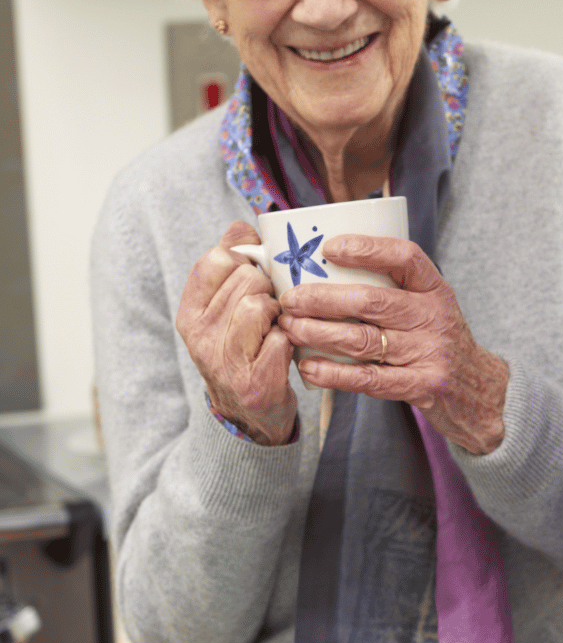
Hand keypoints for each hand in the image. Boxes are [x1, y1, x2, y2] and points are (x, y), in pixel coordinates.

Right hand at [176, 221, 296, 445]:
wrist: (250, 416)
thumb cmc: (244, 347)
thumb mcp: (226, 307)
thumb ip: (232, 263)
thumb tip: (241, 226)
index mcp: (190, 312)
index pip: (215, 259)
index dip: (244, 258)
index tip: (254, 273)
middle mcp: (199, 336)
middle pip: (246, 279)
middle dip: (268, 287)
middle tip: (271, 307)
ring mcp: (225, 362)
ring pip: (259, 305)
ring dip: (279, 312)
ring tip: (276, 326)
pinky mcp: (254, 383)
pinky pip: (282, 338)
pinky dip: (291, 340)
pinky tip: (285, 349)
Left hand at [277, 234, 508, 455]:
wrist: (480, 391)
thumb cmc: (440, 341)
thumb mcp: (431, 306)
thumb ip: (393, 290)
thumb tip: (327, 271)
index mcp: (435, 289)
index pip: (405, 257)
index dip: (367, 248)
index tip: (329, 247)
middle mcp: (434, 317)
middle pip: (373, 300)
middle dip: (324, 298)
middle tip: (291, 298)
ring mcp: (429, 352)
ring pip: (363, 339)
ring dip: (319, 333)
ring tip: (290, 328)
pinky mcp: (422, 386)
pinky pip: (370, 379)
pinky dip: (334, 373)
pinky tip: (309, 367)